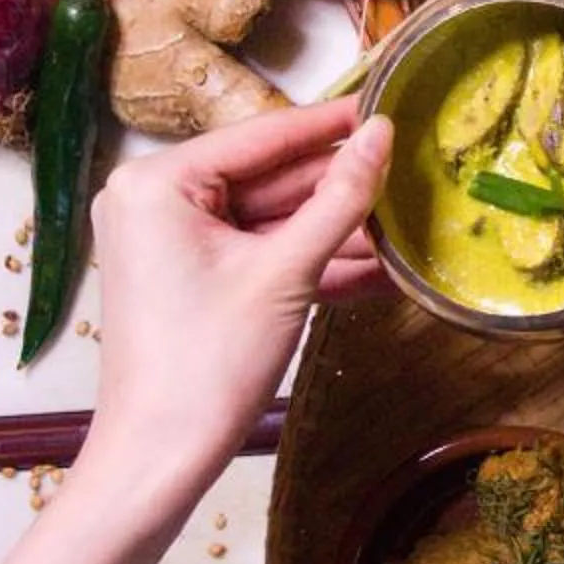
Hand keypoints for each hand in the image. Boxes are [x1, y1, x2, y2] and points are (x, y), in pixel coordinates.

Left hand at [79, 99, 393, 486]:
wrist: (161, 457)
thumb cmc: (208, 363)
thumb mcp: (286, 273)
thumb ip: (339, 199)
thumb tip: (382, 135)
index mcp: (157, 183)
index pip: (262, 137)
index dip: (331, 126)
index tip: (389, 107)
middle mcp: (153, 200)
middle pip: (268, 179)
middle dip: (340, 188)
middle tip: (411, 170)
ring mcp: (170, 242)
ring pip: (271, 221)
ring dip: (335, 230)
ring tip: (408, 223)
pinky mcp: (190, 278)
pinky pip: (258, 254)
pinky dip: (310, 263)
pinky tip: (376, 269)